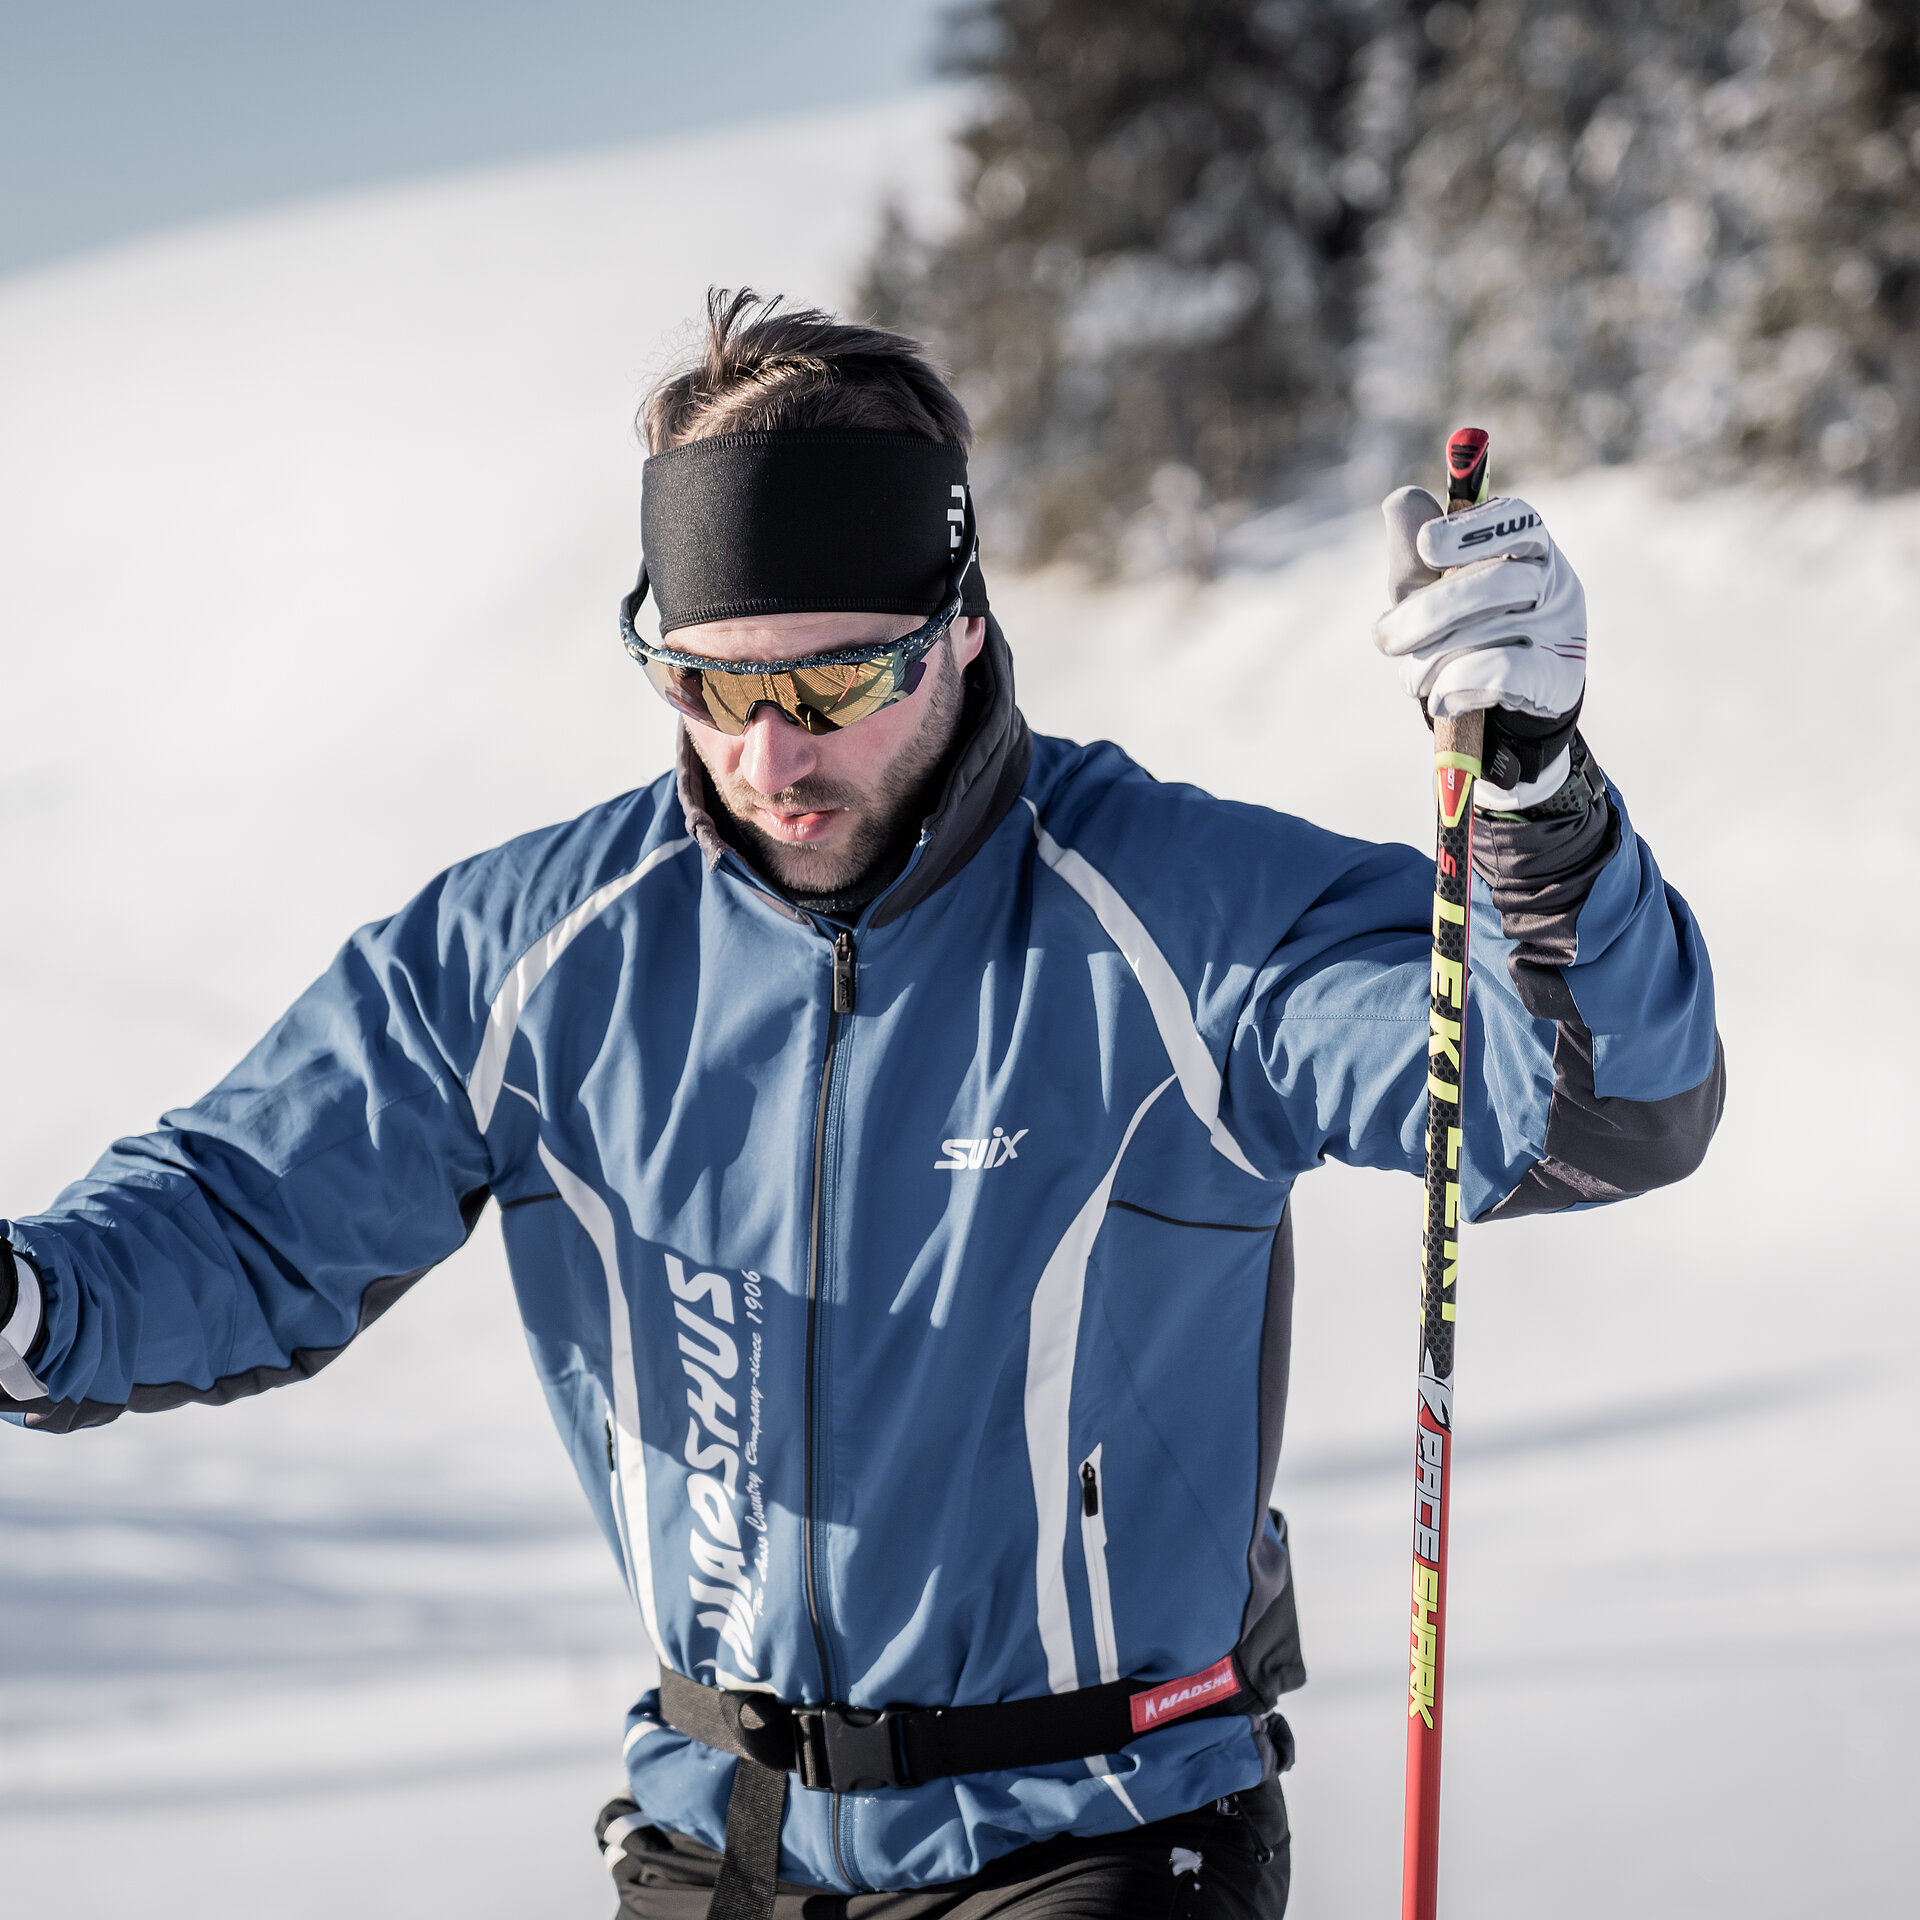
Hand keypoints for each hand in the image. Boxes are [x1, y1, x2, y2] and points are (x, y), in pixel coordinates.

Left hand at [1372, 487, 1586, 802]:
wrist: (1504, 714)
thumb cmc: (1462, 638)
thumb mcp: (1427, 594)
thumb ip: (1411, 552)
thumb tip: (1400, 500)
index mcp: (1527, 547)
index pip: (1512, 519)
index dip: (1466, 531)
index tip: (1426, 548)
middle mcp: (1554, 579)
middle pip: (1486, 583)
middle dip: (1420, 616)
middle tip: (1386, 641)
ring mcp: (1561, 627)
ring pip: (1484, 630)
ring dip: (1429, 662)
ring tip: (1414, 679)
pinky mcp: (1557, 675)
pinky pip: (1495, 671)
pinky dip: (1453, 687)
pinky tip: (1441, 698)